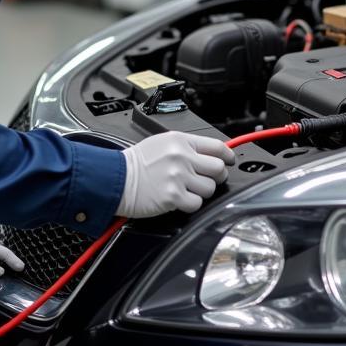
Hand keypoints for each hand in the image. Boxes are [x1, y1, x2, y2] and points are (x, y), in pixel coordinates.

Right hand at [118, 132, 234, 217]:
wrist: (115, 178)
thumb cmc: (135, 162)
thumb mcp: (161, 143)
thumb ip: (186, 147)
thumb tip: (211, 154)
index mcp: (179, 141)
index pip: (216, 147)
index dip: (228, 156)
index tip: (230, 160)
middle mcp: (181, 157)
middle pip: (218, 168)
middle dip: (216, 176)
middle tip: (207, 179)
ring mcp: (177, 177)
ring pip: (209, 188)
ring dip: (201, 192)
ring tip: (186, 189)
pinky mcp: (173, 196)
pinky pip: (196, 204)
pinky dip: (190, 204)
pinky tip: (179, 199)